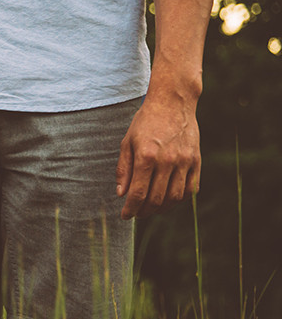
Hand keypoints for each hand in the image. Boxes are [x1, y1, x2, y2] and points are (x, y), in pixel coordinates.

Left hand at [116, 69, 200, 219]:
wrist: (173, 102)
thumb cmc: (145, 122)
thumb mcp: (127, 142)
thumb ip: (124, 169)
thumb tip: (122, 194)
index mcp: (146, 157)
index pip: (138, 193)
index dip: (130, 209)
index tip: (125, 216)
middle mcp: (167, 161)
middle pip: (156, 199)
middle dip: (144, 211)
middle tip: (137, 213)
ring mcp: (184, 161)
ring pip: (175, 198)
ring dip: (162, 208)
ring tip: (152, 208)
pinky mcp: (196, 160)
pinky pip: (190, 189)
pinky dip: (180, 199)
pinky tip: (169, 199)